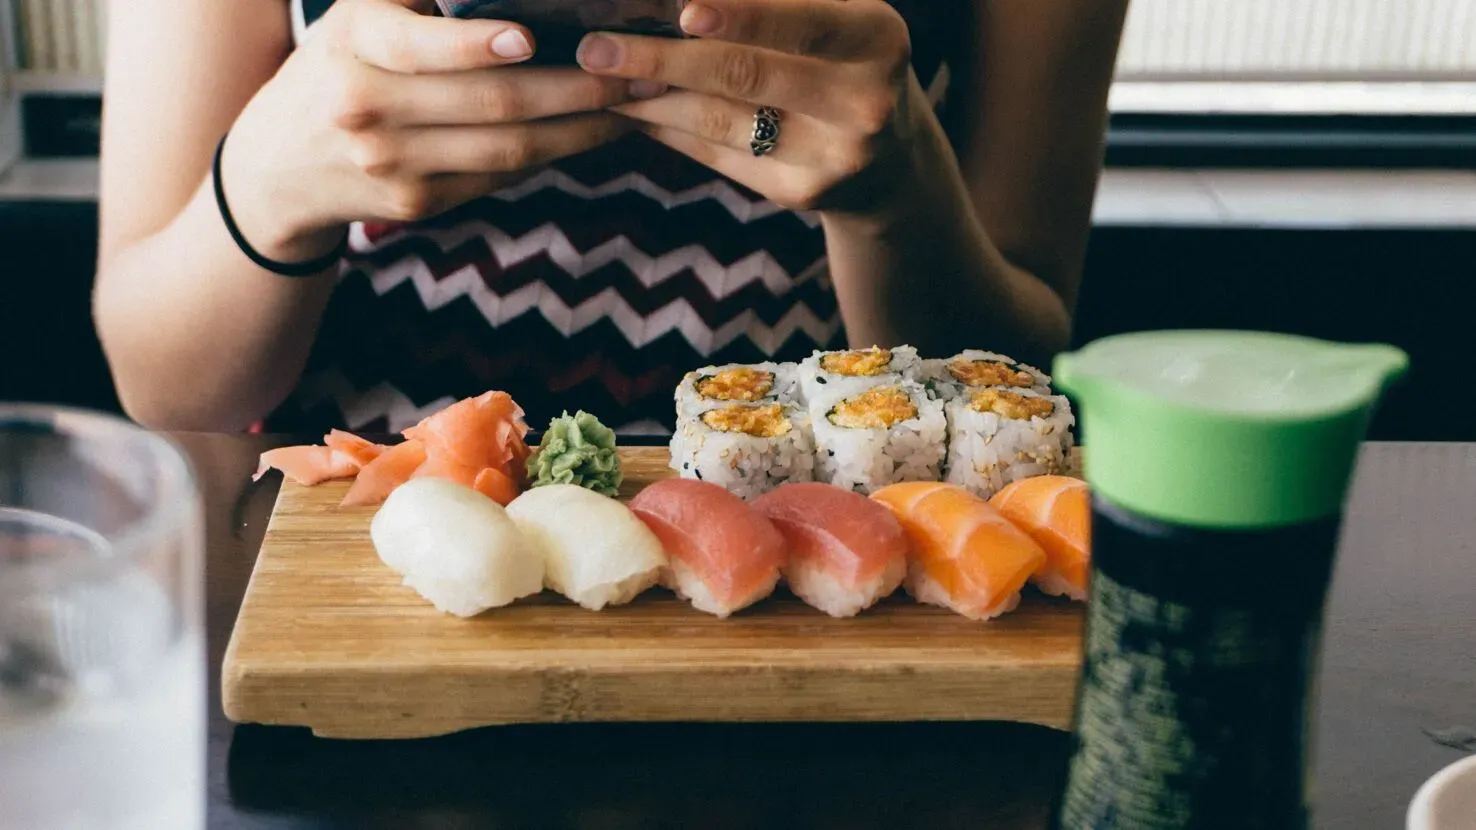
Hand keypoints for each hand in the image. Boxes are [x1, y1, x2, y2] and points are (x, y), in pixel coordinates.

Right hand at [221, 0, 658, 260]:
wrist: (279, 164)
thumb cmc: (342, 62)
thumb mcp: (361, 11)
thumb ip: (425, 0)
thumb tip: (516, 0)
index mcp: (356, 41)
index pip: (422, 47)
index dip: (479, 46)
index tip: (532, 37)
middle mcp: (369, 107)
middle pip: (492, 104)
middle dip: (578, 88)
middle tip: (636, 70)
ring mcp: (394, 165)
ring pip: (509, 150)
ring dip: (583, 129)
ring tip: (633, 103)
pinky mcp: (418, 205)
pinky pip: (502, 176)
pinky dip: (554, 154)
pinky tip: (592, 133)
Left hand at [576, 0, 936, 215]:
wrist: (892, 157)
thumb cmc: (843, 56)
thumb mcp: (835, 12)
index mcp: (877, 39)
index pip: (801, 23)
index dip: (742, 15)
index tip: (683, 9)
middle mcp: (865, 103)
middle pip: (746, 76)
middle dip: (662, 58)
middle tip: (595, 49)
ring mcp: (835, 157)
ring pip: (721, 121)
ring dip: (651, 96)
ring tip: (599, 75)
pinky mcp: (803, 193)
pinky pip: (720, 154)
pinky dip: (670, 127)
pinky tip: (634, 107)